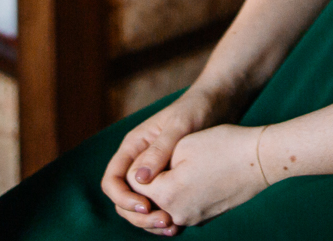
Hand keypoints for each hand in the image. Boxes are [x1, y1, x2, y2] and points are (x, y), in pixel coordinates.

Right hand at [100, 87, 233, 233]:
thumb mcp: (178, 126)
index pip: (112, 181)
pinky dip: (166, 215)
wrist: (220, 104)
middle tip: (164, 221)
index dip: (123, 198)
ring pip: (141, 205)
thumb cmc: (197, 108)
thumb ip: (159, 150)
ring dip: (151, 220)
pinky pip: (160, 204)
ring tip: (173, 227)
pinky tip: (181, 223)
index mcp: (133, 147)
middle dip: (137, 215)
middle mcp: (139, 162)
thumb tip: (139, 180)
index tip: (146, 206)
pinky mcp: (171, 180)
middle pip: (123, 199)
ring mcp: (154, 172)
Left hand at [141, 124, 268, 229]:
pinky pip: (179, 211)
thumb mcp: (182, 145)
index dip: (137, 167)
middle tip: (152, 166)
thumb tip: (137, 179)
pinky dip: (175, 200)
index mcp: (166, 194)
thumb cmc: (222, 146)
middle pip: (145, 203)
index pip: (132, 184)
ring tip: (166, 173)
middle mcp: (177, 214)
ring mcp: (193, 219)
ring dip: (158, 194)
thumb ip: (152, 163)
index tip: (150, 153)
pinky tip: (182, 181)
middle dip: (143, 186)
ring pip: (161, 209)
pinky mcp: (204, 218)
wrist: (261, 159)